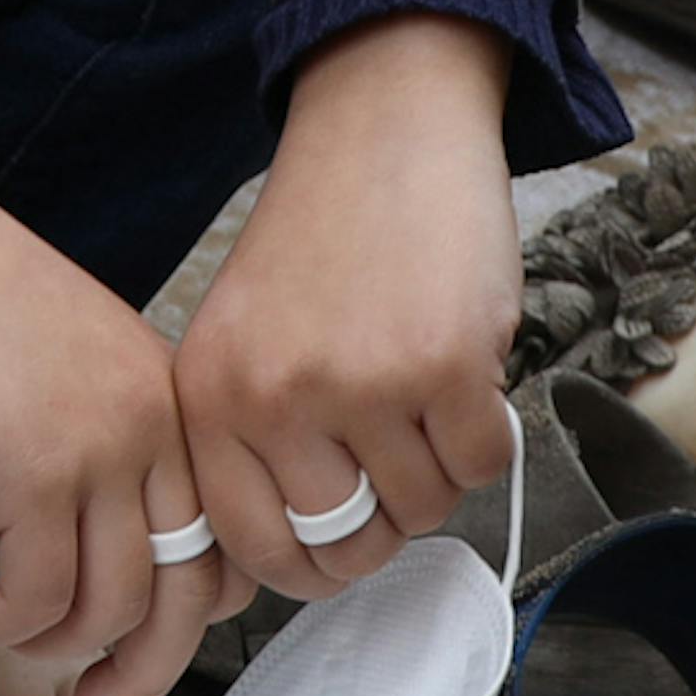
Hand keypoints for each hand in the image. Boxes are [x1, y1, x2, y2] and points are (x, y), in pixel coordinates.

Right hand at [0, 67, 235, 695]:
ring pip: (110, 606)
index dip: (181, 613)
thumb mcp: (65, 366)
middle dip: (143, 666)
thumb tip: (89, 551)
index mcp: (169, 401)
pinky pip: (34, 595)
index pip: (218, 542)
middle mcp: (154, 428)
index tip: (129, 640)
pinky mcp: (32, 471)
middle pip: (186, 592)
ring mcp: (100, 451)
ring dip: (50, 643)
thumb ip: (100, 443)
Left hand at [172, 17, 525, 599]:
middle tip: (396, 464)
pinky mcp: (445, 366)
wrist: (385, 129)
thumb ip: (251, 446)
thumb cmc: (323, 240)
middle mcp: (272, 398)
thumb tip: (298, 561)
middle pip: (344, 545)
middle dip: (383, 525)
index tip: (334, 550)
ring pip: (422, 511)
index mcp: (207, 396)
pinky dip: (487, 435)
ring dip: (439, 471)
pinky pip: (483, 467)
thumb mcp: (243, 340)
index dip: (306, 567)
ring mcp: (360, 383)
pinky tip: (465, 376)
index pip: (250, 548)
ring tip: (423, 398)